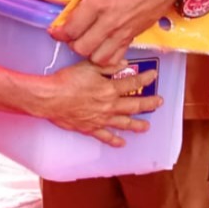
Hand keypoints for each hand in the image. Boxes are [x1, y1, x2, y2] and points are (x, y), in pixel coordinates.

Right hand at [36, 62, 159, 146]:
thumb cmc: (67, 80)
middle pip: (134, 105)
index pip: (133, 83)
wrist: (50, 98)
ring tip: (146, 127)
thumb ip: (108, 65)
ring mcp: (101, 119)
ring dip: (137, 125)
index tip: (153, 76)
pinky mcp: (90, 128)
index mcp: (110, 88)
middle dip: (149, 103)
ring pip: (124, 123)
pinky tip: (122, 143)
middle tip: (158, 102)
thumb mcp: (88, 66)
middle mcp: (109, 106)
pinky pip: (106, 136)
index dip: (145, 79)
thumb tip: (124, 64)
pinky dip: (115, 140)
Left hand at [47, 0, 182, 67]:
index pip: (71, 28)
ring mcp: (121, 32)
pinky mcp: (132, 37)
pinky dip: (106, 58)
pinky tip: (102, 48)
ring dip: (88, 53)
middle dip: (71, 43)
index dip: (58, 33)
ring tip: (85, 42)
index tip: (55, 31)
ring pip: (98, 57)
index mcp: (97, 2)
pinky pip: (116, 58)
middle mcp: (108, 21)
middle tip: (70, 35)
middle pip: (81, 47)